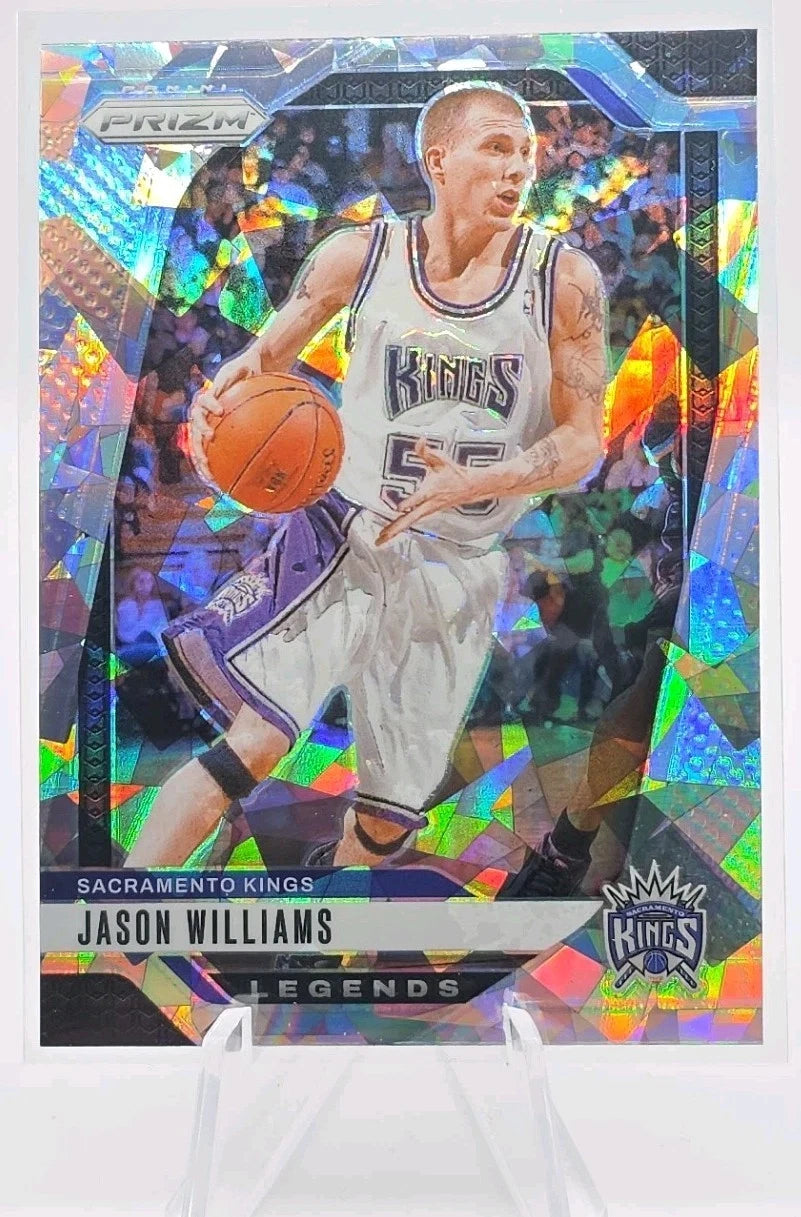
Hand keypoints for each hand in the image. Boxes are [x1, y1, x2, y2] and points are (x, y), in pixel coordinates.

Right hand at [188, 352, 256, 481]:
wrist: (249, 373)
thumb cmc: (248, 369)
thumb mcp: (244, 367)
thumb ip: (240, 371)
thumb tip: (245, 369)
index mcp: (209, 395)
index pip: (203, 401)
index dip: (209, 405)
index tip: (220, 411)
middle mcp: (204, 411)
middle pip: (195, 426)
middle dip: (200, 438)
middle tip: (210, 445)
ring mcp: (207, 424)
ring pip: (198, 443)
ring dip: (201, 458)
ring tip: (208, 474)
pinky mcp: (213, 435)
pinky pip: (209, 452)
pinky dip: (211, 466)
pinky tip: (219, 481)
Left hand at [375, 439, 475, 545]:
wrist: (470, 487)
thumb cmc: (454, 473)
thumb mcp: (440, 460)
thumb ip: (426, 452)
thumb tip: (420, 440)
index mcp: (430, 492)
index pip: (418, 499)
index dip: (409, 503)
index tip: (399, 508)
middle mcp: (428, 505)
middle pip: (409, 520)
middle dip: (395, 529)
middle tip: (380, 537)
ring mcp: (428, 511)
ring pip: (409, 523)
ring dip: (394, 531)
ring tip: (379, 540)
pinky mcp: (427, 513)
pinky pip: (411, 522)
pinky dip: (400, 528)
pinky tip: (390, 533)